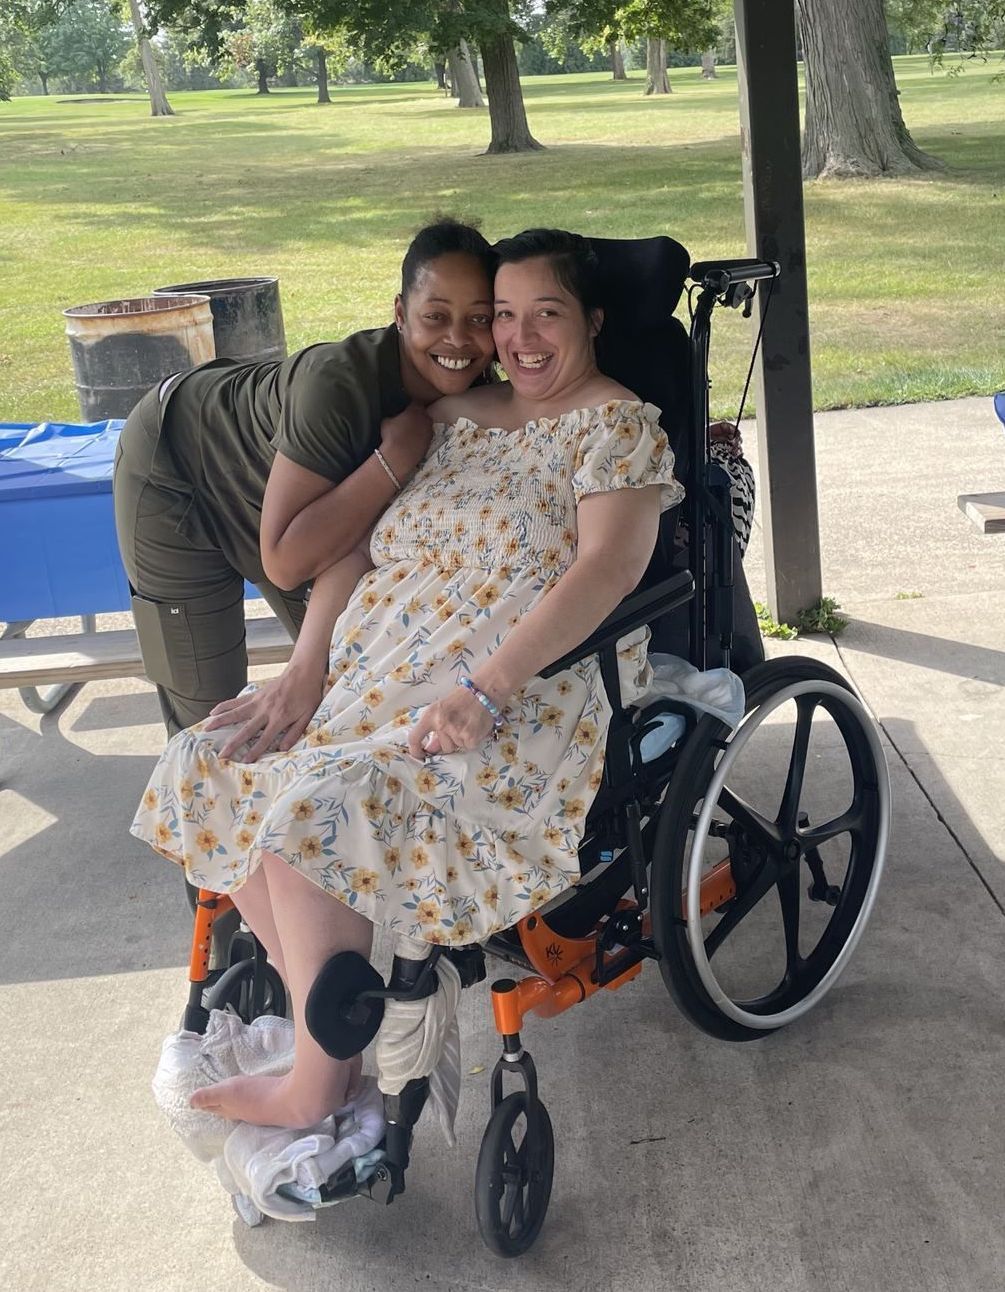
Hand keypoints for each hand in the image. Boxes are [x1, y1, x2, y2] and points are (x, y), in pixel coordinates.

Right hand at [204, 661, 325, 760]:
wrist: (303, 672)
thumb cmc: (308, 695)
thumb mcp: (307, 716)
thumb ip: (295, 732)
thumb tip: (282, 749)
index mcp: (280, 718)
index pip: (265, 738)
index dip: (254, 751)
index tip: (244, 761)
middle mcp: (266, 710)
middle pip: (246, 729)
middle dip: (233, 743)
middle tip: (221, 754)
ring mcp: (258, 701)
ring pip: (235, 713)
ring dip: (220, 722)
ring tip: (206, 730)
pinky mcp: (255, 694)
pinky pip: (236, 701)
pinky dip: (224, 706)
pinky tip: (213, 712)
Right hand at [379, 402, 432, 481]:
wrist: (399, 455)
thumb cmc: (391, 436)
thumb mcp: (386, 421)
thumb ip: (393, 415)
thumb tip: (393, 417)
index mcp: (415, 410)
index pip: (415, 402)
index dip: (410, 405)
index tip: (406, 408)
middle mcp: (425, 419)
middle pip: (423, 413)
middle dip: (417, 415)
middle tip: (408, 419)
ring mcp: (429, 431)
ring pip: (426, 425)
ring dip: (420, 426)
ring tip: (410, 431)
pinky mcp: (430, 442)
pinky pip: (426, 436)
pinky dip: (421, 437)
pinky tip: (413, 440)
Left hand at [408, 685, 495, 758]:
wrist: (484, 690)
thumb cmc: (462, 698)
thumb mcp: (442, 708)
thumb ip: (434, 727)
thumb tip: (430, 748)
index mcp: (430, 715)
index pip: (414, 737)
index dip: (415, 750)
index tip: (420, 755)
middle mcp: (441, 724)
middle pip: (442, 747)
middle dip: (450, 741)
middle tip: (458, 726)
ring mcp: (456, 731)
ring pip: (456, 747)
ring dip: (461, 740)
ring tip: (467, 724)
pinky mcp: (470, 737)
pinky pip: (468, 747)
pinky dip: (472, 740)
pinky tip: (475, 727)